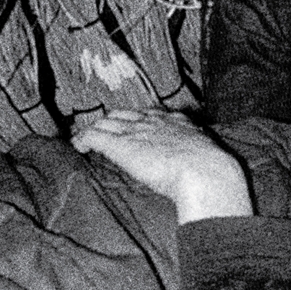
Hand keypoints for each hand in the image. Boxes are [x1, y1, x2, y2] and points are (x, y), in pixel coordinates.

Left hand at [72, 109, 251, 222]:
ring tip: (86, 139)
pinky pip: (95, 136)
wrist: (205, 172)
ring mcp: (136, 131)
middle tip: (104, 131)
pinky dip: (84, 139)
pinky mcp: (121, 144)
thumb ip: (198, 160)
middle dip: (112, 120)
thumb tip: (208, 175)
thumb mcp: (207, 159)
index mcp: (176, 123)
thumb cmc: (212, 173)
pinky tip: (78, 146)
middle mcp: (154, 121)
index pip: (150, 114)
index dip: (137, 119)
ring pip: (107, 122)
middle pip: (125, 114)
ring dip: (95, 129)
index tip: (131, 127)